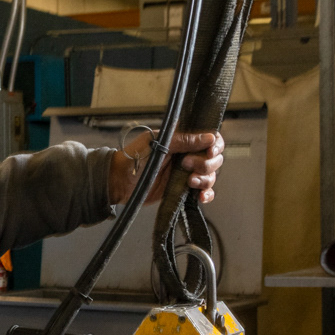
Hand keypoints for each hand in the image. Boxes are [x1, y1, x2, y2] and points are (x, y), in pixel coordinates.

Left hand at [107, 130, 223, 205]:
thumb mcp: (159, 144)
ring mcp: (187, 172)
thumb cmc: (134, 157)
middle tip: (187, 165)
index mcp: (182, 139)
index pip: (210, 138)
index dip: (215, 144)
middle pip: (214, 158)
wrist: (119, 181)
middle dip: (206, 164)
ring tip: (189, 182)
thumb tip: (210, 137)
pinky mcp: (183, 189)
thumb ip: (183, 140)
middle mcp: (188, 154)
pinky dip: (206, 194)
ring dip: (205, 179)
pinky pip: (203, 191)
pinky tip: (200, 197)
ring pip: (210, 175)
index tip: (209, 151)